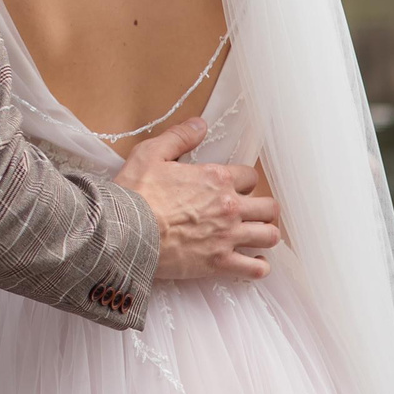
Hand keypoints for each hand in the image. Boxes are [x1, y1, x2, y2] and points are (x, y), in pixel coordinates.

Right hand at [114, 117, 280, 281]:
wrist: (125, 231)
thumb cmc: (136, 193)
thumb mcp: (151, 154)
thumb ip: (180, 137)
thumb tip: (200, 124)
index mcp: (216, 178)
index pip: (250, 176)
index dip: (243, 181)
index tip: (233, 188)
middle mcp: (229, 206)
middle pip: (268, 207)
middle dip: (262, 208)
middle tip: (249, 212)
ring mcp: (227, 236)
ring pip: (269, 236)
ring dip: (264, 234)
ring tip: (254, 235)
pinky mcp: (220, 262)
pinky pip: (255, 269)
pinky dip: (259, 266)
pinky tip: (253, 262)